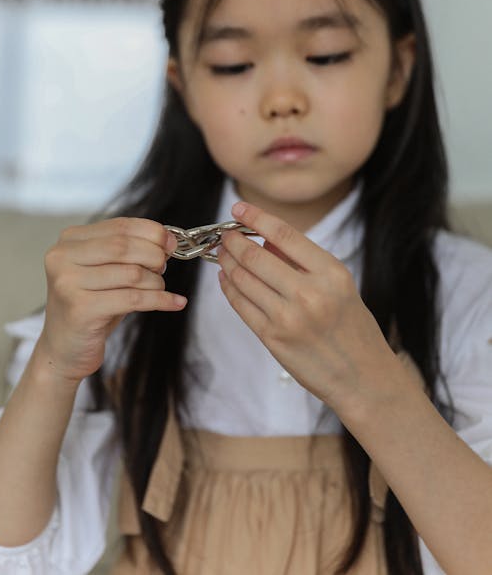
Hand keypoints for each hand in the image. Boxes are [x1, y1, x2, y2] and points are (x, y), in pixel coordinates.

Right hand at [38, 217, 185, 382]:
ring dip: (156, 282)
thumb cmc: (92, 305)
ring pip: (132, 274)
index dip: (152, 232)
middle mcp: (63, 258)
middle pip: (124, 246)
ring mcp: (68, 283)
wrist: (65, 348)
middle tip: (163, 268)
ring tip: (158, 288)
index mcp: (70, 241)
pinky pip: (134, 300)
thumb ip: (131, 251)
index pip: (119, 226)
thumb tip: (167, 239)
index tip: (170, 243)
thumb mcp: (108, 271)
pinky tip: (176, 302)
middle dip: (154, 256)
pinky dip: (161, 300)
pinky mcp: (80, 309)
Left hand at [217, 201, 394, 419]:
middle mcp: (309, 293)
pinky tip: (226, 278)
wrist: (362, 377)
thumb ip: (303, 261)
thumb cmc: (352, 327)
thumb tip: (264, 239)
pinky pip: (241, 305)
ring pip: (243, 279)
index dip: (256, 217)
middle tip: (225, 234)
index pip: (284, 234)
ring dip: (227, 262)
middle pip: (255, 256)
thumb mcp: (339, 286)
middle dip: (234, 241)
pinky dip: (229, 287)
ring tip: (222, 253)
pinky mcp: (273, 339)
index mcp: (331, 273)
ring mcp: (288, 318)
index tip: (239, 207)